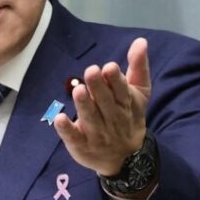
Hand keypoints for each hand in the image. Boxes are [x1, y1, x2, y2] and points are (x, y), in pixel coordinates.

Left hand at [53, 37, 151, 176]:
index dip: (115, 80)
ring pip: (90, 118)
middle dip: (98, 87)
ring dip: (84, 105)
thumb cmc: (129, 117)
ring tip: (77, 90)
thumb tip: (140, 40)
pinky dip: (67, 129)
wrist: (127, 158)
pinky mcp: (82, 146)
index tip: (109, 67)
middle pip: (105, 102)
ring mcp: (97, 134)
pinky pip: (74, 138)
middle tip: (91, 71)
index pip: (121, 91)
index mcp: (126, 104)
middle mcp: (112, 118)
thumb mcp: (138, 93)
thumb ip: (138, 67)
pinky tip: (59, 118)